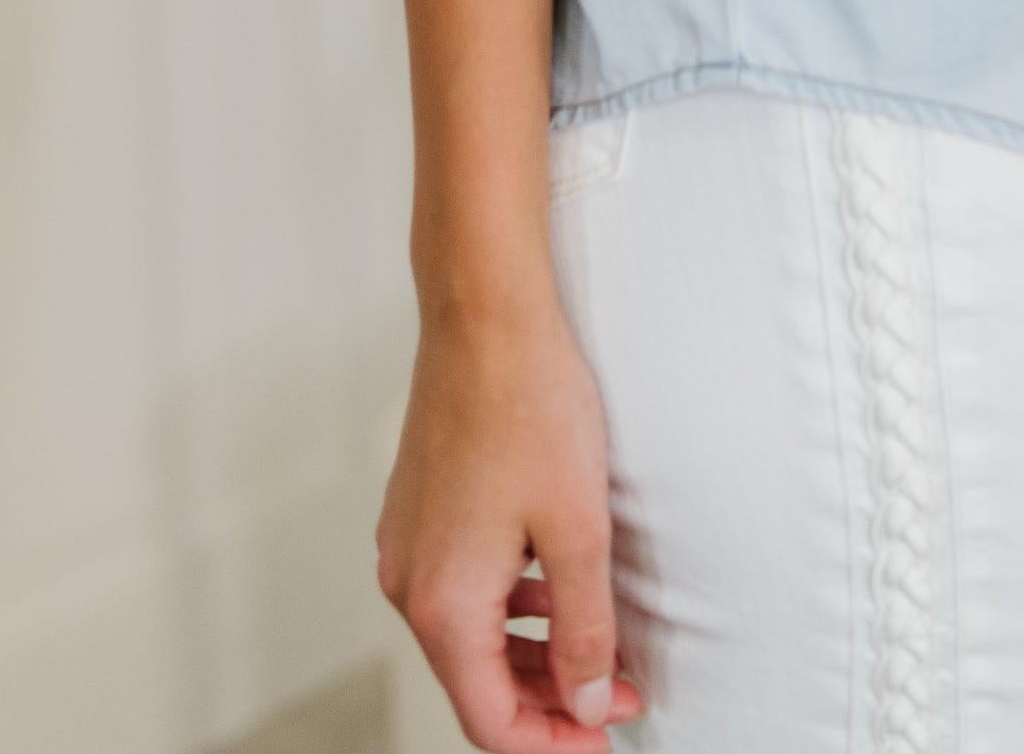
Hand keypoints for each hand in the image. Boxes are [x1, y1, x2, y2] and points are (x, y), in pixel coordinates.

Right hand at [376, 293, 645, 749]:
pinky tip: (555, 590)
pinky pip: (460, 588)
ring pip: (469, 636)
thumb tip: (584, 701)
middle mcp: (409, 581)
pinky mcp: (418, 508)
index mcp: (443, 603)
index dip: (552, 743)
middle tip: (615, 696)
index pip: (491, 722)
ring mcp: (408, 542)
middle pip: (476, 683)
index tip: (604, 736)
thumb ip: (583, 630)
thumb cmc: (528, 404)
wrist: (485, 313)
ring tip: (599, 649)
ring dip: (532, 655)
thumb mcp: (577, 531)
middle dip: (550, 701)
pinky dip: (509, 609)